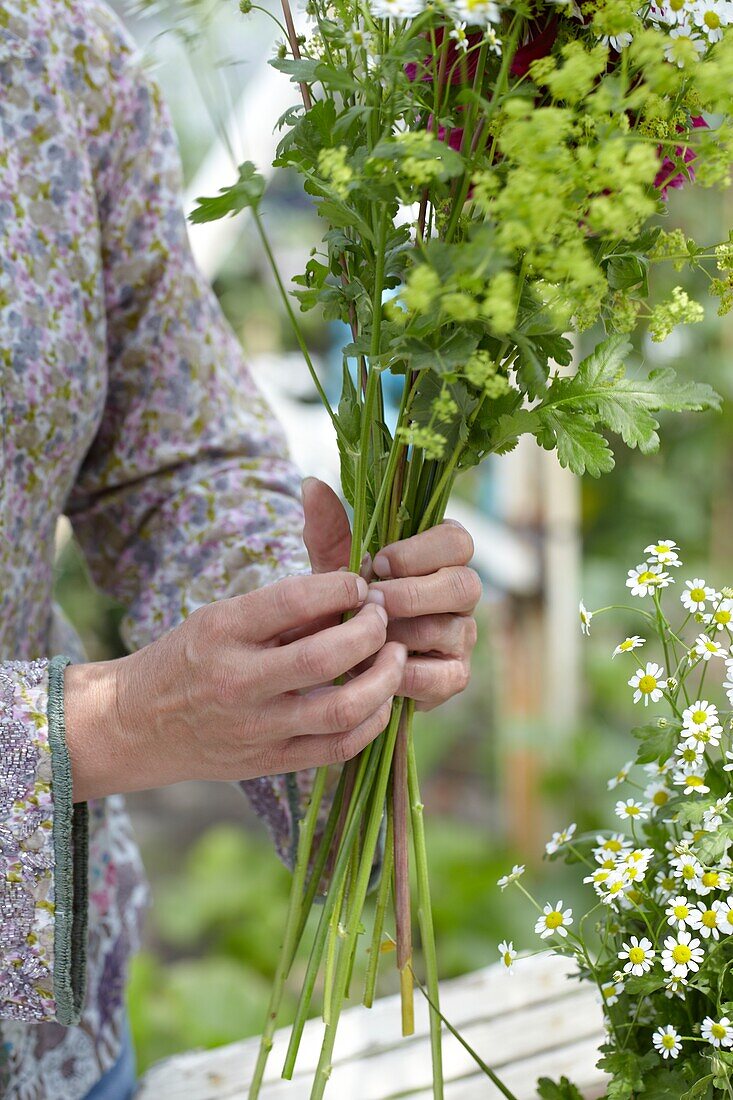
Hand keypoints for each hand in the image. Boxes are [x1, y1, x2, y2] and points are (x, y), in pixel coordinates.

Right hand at [64, 571, 406, 800]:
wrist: (136, 725)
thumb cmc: (188, 659)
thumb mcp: (220, 618)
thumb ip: (282, 609)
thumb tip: (351, 590)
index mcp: (223, 631)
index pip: (295, 599)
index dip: (341, 586)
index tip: (359, 583)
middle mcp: (239, 681)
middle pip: (327, 656)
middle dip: (371, 631)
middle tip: (383, 617)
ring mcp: (256, 728)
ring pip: (343, 709)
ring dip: (384, 679)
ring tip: (395, 656)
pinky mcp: (268, 763)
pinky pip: (338, 748)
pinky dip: (372, 722)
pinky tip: (380, 700)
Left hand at [302, 478, 480, 710]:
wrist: (339, 656)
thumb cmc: (344, 600)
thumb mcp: (333, 565)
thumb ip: (327, 528)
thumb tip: (310, 484)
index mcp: (440, 555)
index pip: (457, 541)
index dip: (423, 552)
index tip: (379, 562)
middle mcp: (459, 592)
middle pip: (466, 584)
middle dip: (416, 594)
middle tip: (373, 602)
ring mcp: (462, 634)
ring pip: (456, 630)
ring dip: (407, 633)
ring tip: (366, 637)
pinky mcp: (455, 675)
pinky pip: (449, 676)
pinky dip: (412, 674)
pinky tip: (378, 668)